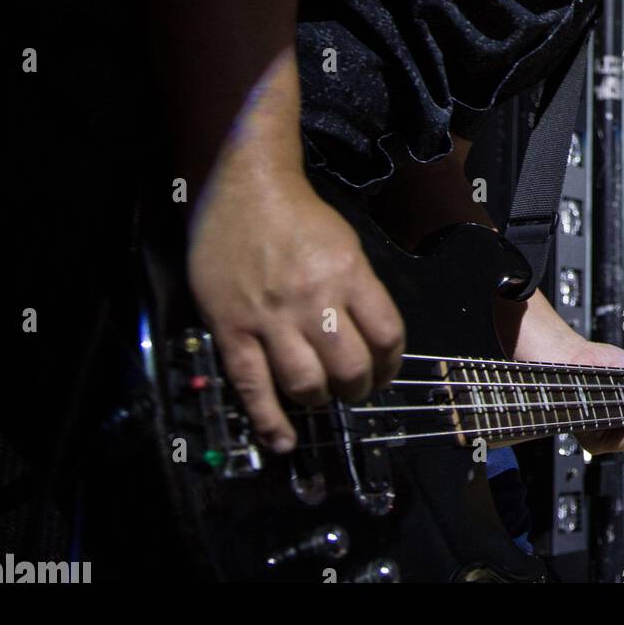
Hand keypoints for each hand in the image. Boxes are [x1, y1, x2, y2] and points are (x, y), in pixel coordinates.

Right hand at [187, 165, 404, 453]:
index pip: (387, 336)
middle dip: (357, 388)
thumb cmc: (299, 214)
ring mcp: (271, 316)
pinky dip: (269, 420)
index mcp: (349, 274)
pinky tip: (282, 438)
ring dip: (319, 401)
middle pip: (350, 368)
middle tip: (351, 387)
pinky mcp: (233, 328)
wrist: (247, 185)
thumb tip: (369, 339)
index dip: (390, 365)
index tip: (383, 374)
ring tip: (319, 397)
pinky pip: (252, 386)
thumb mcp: (347, 243)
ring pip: (305, 384)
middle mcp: (314, 298)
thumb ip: (359, 291)